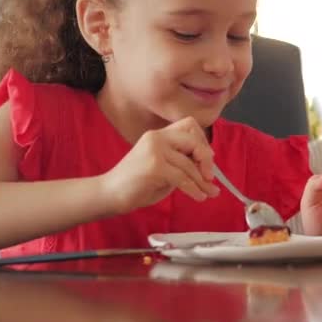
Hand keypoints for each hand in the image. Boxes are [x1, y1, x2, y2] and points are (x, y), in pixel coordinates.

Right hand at [100, 117, 219, 213]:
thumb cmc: (138, 183)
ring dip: (202, 182)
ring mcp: (155, 151)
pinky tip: (199, 197)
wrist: (110, 194)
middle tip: (211, 177)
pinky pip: (182, 178)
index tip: (207, 159)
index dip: (203, 141)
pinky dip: (194, 189)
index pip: (190, 125)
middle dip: (206, 159)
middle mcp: (156, 137)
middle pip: (193, 140)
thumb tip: (209, 165)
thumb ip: (182, 161)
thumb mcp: (164, 167)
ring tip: (209, 193)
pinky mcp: (154, 167)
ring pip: (189, 164)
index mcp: (158, 135)